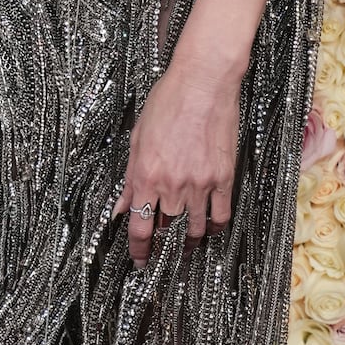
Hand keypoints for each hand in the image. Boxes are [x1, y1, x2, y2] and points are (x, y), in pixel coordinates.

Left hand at [116, 52, 240, 265]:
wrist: (203, 83)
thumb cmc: (167, 103)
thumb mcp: (137, 138)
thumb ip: (129, 178)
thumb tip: (120, 206)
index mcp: (146, 175)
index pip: (140, 227)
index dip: (139, 250)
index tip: (140, 261)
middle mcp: (172, 185)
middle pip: (167, 229)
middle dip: (163, 244)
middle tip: (163, 253)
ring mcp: (200, 183)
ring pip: (195, 228)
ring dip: (189, 241)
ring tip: (186, 248)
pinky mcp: (224, 177)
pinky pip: (221, 214)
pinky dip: (214, 227)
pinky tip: (210, 230)